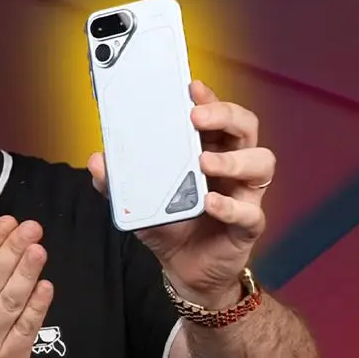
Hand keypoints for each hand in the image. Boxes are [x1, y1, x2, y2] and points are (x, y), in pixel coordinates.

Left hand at [89, 79, 273, 307]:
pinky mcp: (248, 225)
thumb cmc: (170, 226)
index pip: (217, 115)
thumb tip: (96, 161)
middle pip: (246, 127)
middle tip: (197, 117)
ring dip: (234, 159)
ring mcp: (244, 194)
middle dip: (225, 115)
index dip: (209, 98)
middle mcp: (232, 166)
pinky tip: (210, 203)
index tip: (191, 87)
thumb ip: (118, 183)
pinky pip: (251, 212)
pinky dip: (231, 206)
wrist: (184, 270)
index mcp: (208, 150)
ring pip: (261, 162)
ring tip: (204, 162)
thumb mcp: (138, 203)